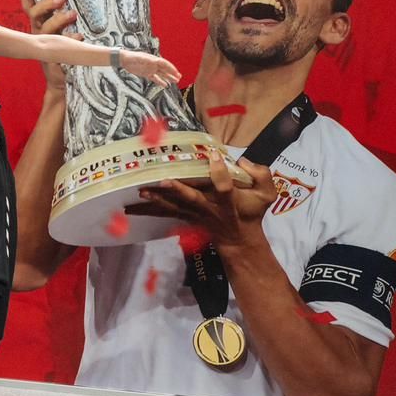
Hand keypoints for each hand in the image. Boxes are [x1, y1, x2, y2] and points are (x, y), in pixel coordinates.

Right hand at [18, 0, 75, 93]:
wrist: (59, 79)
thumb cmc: (60, 53)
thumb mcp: (61, 33)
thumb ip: (65, 19)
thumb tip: (75, 5)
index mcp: (39, 24)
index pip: (29, 4)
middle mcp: (38, 32)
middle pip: (35, 13)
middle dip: (46, 4)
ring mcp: (43, 44)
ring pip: (47, 28)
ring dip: (59, 19)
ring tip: (73, 15)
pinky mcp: (51, 57)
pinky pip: (59, 47)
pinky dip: (71, 39)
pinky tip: (80, 36)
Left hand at [121, 49, 181, 88]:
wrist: (124, 60)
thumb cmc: (133, 57)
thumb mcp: (141, 58)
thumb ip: (148, 60)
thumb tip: (156, 61)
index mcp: (154, 60)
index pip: (165, 64)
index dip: (171, 68)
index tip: (177, 72)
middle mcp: (154, 64)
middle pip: (165, 69)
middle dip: (172, 73)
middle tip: (179, 77)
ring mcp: (150, 69)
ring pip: (162, 74)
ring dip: (169, 77)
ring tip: (176, 81)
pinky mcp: (146, 74)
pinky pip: (155, 78)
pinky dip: (160, 82)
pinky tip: (165, 85)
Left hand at [126, 149, 275, 254]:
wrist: (238, 239)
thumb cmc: (252, 213)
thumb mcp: (266, 195)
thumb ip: (261, 176)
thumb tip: (244, 162)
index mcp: (229, 203)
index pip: (225, 188)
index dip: (220, 174)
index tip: (213, 156)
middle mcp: (208, 209)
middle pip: (192, 199)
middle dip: (177, 191)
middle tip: (163, 181)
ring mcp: (193, 215)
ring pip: (173, 207)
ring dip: (156, 201)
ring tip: (140, 193)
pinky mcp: (183, 217)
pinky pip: (163, 213)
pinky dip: (146, 210)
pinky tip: (128, 208)